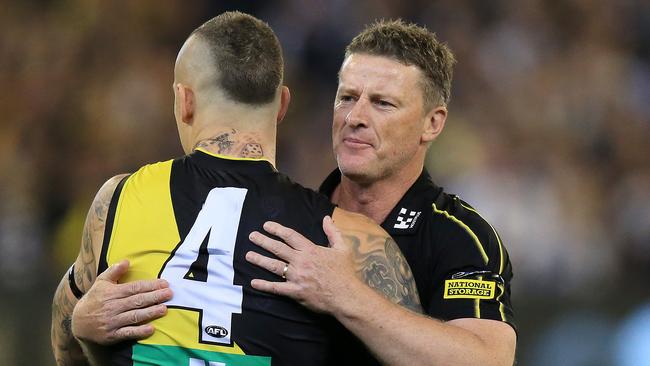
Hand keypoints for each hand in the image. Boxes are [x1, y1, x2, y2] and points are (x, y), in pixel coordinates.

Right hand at [71, 260, 172, 344]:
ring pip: (134, 316)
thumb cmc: (94, 299)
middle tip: (169, 294)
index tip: (164, 284)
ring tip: (164, 309)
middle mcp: (113, 307)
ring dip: (150, 313)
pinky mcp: (112, 335)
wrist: (78, 322)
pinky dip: (139, 331)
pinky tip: (151, 329)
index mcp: (112, 293)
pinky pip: (127, 333)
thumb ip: (114, 271)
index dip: (150, 286)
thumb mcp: (101, 282)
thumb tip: (127, 261)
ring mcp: (113, 322)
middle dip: (154, 297)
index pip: (134, 288)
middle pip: (137, 301)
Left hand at [245, 216, 362, 313]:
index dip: (277, 229)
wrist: (346, 295)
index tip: (266, 226)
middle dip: (263, 241)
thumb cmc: (345, 272)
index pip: (290, 236)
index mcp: (311, 250)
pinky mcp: (295, 292)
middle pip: (278, 249)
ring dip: (260, 260)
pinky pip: (277, 288)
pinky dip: (264, 285)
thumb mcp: (342, 248)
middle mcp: (301, 261)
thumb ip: (333, 232)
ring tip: (248, 255)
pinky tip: (253, 282)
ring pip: (274, 266)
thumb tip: (326, 218)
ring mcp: (297, 277)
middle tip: (251, 236)